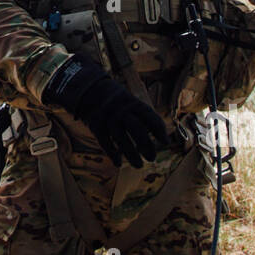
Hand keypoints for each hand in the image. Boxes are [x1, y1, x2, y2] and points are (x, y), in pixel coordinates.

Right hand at [42, 56, 169, 167]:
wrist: (89, 89)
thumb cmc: (117, 100)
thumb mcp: (130, 101)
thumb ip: (143, 115)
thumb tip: (161, 133)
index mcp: (133, 103)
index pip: (150, 117)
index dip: (159, 130)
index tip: (166, 142)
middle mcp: (122, 110)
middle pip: (137, 130)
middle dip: (146, 146)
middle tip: (152, 158)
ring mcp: (108, 118)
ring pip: (122, 139)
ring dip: (131, 155)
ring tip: (139, 165)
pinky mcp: (96, 125)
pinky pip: (105, 142)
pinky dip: (112, 154)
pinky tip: (119, 163)